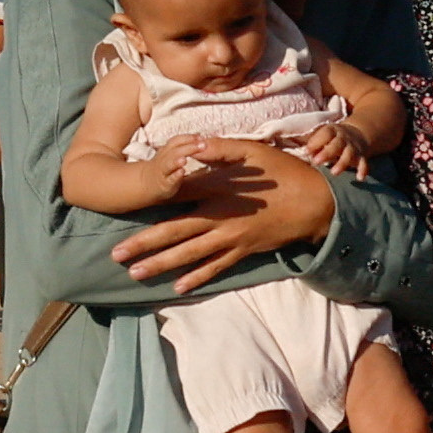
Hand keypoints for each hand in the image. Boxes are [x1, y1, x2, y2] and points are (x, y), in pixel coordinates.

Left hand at [112, 142, 334, 294]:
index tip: (122, 206)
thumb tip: (193, 145)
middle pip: (174, 232)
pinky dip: (197, 277)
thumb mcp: (253, 150)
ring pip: (190, 254)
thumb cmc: (284, 172)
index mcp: (217, 188)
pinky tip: (178, 287)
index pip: (175, 194)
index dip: (149, 200)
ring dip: (161, 265)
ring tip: (136, 274)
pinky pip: (216, 267)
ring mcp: (231, 237)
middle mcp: (219, 216)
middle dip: (143, 245)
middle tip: (115, 256)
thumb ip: (221, 148)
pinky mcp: (243, 250)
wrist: (316, 204)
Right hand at [146, 134, 218, 194]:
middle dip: (189, 148)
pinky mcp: (165, 183)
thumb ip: (184, 147)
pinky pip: (170, 179)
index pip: (176, 141)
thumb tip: (200, 139)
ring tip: (185, 159)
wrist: (148, 181)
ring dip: (177, 161)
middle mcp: (164, 158)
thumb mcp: (171, 154)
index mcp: (167, 150)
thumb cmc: (165, 166)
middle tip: (203, 146)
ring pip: (169, 164)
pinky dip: (175, 175)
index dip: (188, 138)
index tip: (201, 137)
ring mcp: (164, 171)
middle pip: (174, 151)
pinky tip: (182, 172)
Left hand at [294, 119, 368, 175]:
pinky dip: (363, 170)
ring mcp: (353, 147)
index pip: (325, 134)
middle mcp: (343, 138)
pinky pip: (364, 163)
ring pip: (349, 154)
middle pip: (336, 144)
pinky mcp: (361, 156)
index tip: (307, 151)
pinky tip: (360, 178)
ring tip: (334, 172)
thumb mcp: (322, 135)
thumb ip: (309, 142)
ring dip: (342, 163)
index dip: (316, 142)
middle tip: (316, 162)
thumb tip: (284, 144)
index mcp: (332, 131)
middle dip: (327, 153)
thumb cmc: (332, 138)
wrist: (357, 134)